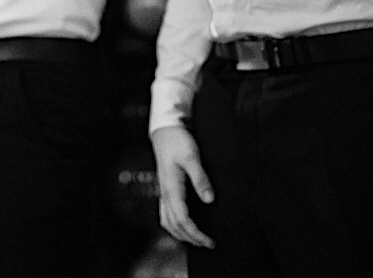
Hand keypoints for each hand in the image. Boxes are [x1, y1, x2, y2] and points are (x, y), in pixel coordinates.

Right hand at [150, 125, 215, 248]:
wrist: (165, 129)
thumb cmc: (178, 141)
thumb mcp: (192, 156)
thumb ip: (200, 179)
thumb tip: (209, 200)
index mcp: (172, 188)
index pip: (183, 219)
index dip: (196, 233)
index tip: (209, 241)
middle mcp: (165, 193)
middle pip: (174, 225)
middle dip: (191, 238)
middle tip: (208, 244)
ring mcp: (163, 191)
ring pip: (167, 222)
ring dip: (181, 234)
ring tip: (196, 240)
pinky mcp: (164, 188)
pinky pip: (165, 214)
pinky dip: (174, 225)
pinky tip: (182, 225)